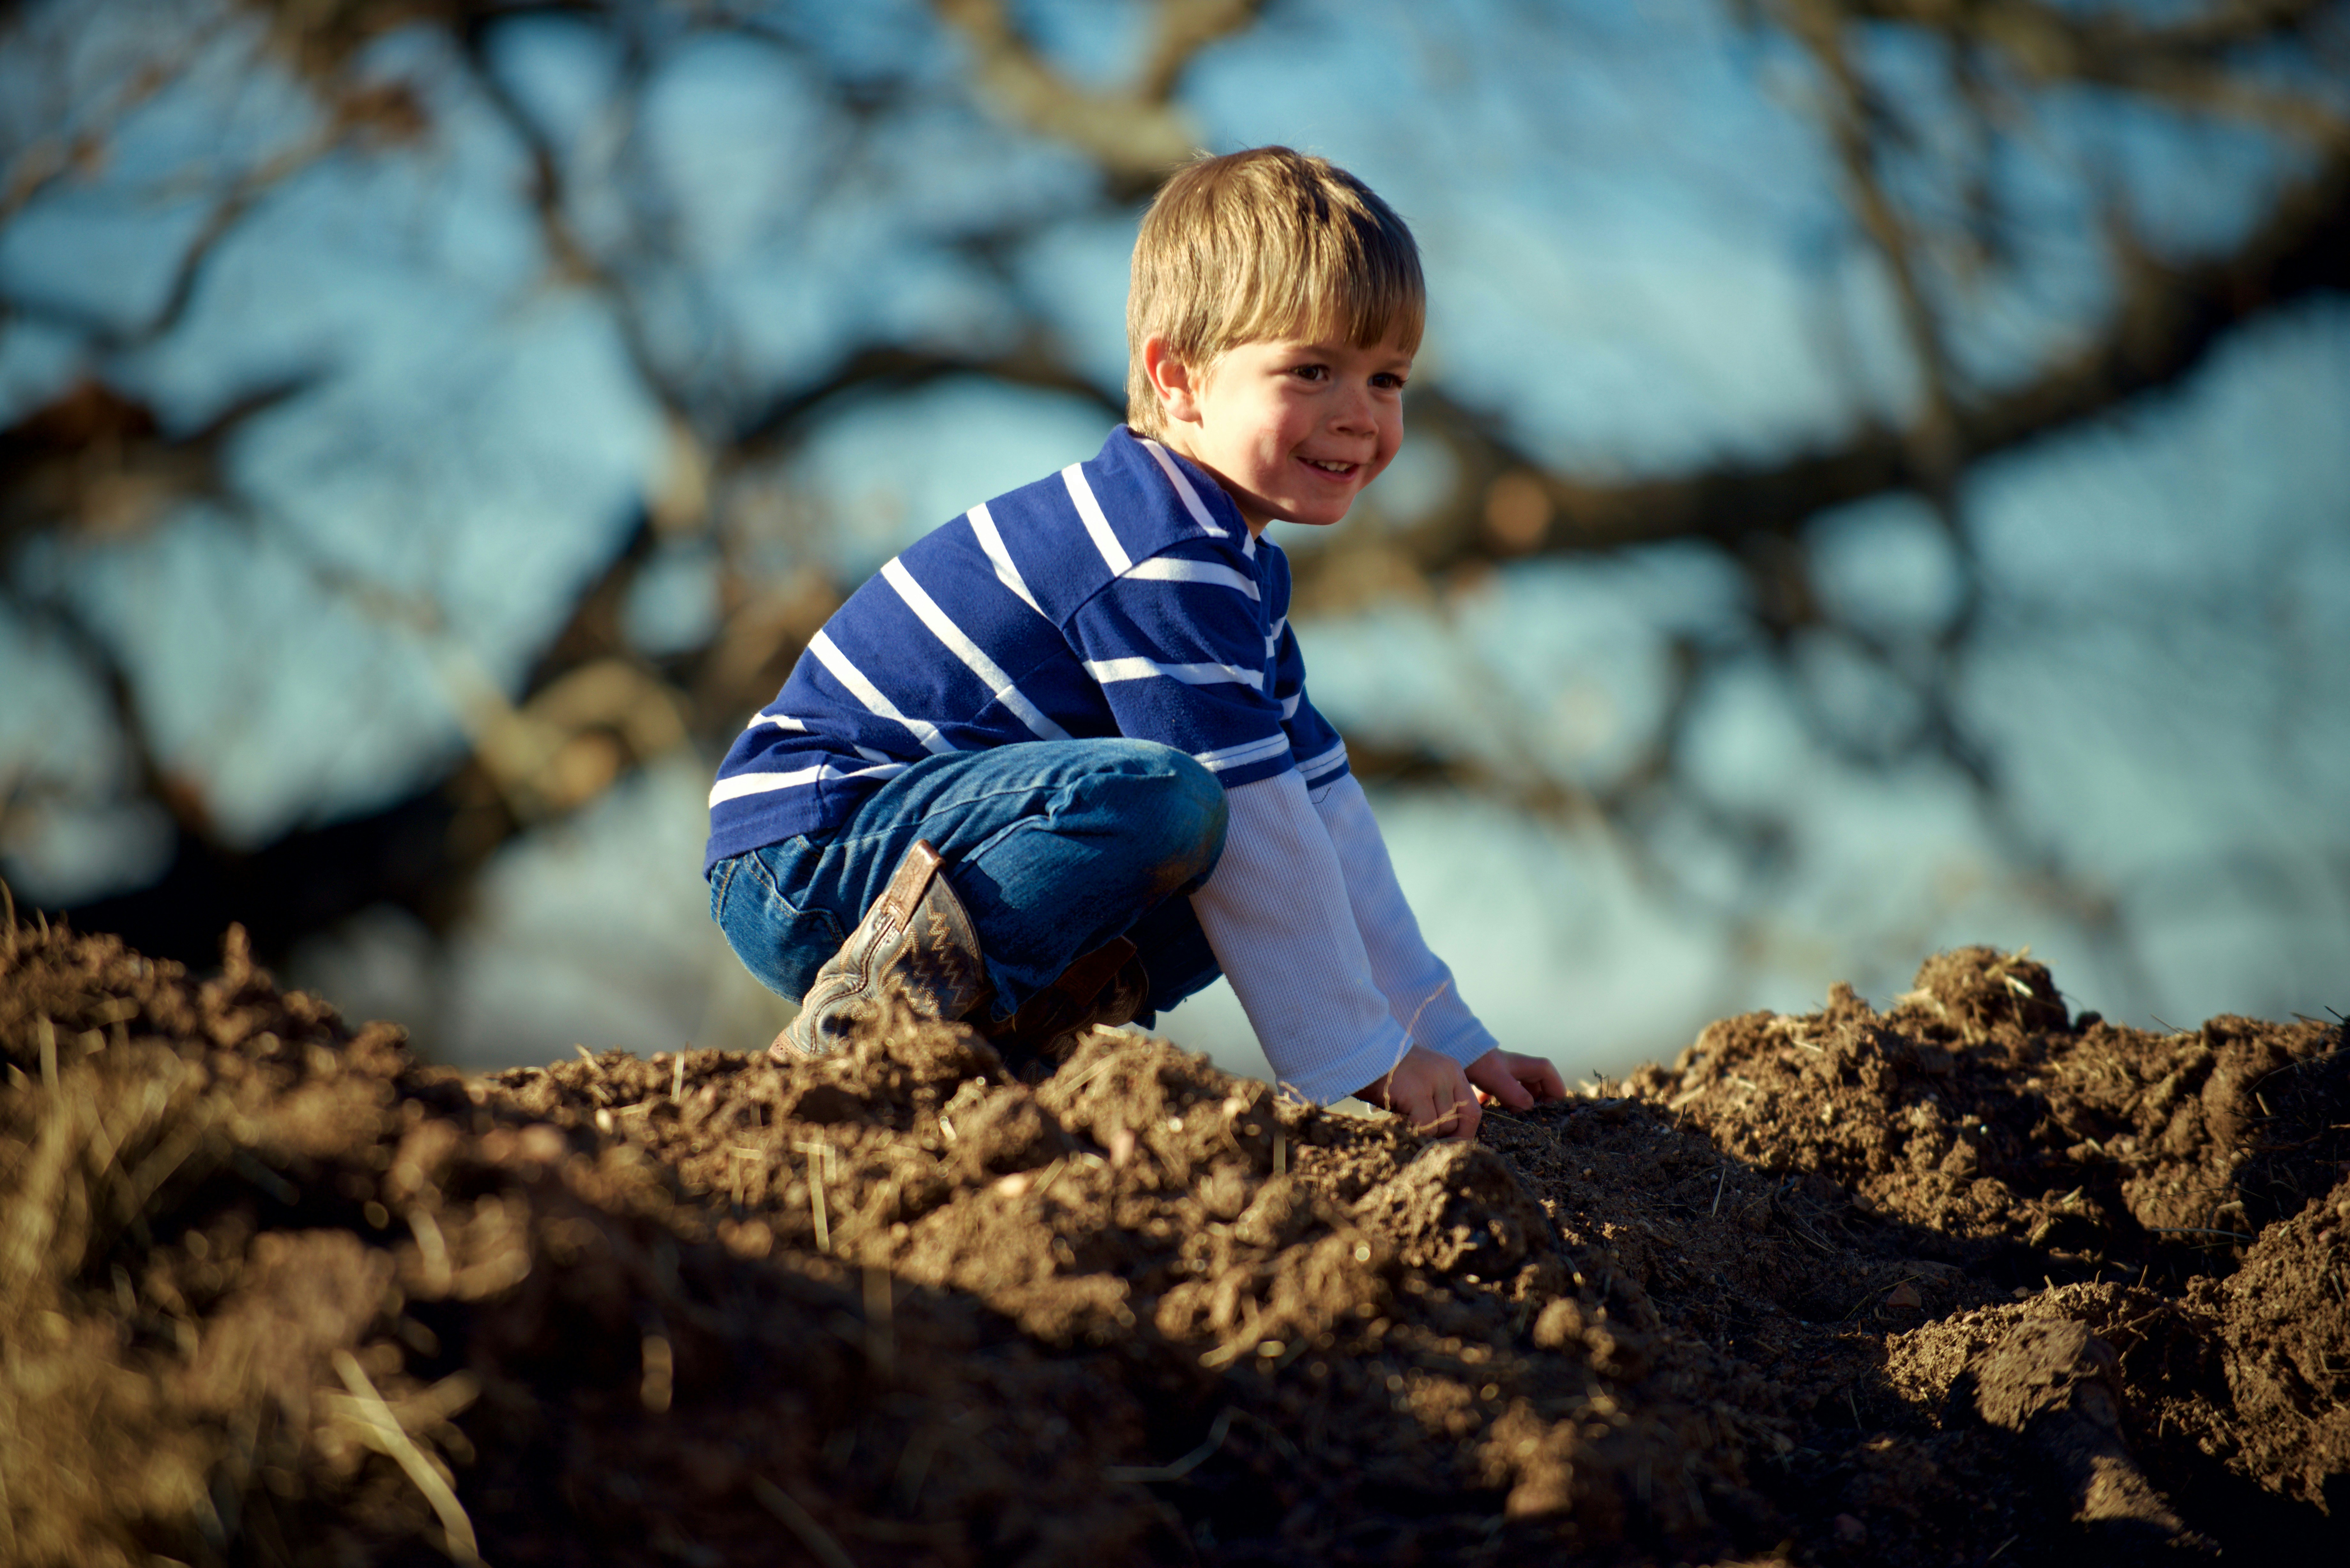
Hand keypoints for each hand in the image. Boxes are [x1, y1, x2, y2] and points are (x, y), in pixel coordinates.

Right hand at [1354, 1045, 1482, 1140]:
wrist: (1360, 1052)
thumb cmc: (1385, 1073)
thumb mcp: (1420, 1082)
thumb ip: (1437, 1101)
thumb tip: (1446, 1138)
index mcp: (1452, 1071)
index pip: (1472, 1111)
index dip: (1463, 1134)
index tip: (1448, 1145)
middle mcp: (1448, 1074)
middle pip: (1462, 1120)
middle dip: (1446, 1137)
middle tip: (1425, 1140)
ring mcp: (1434, 1081)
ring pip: (1444, 1126)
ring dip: (1427, 1133)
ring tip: (1407, 1121)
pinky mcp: (1417, 1091)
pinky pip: (1426, 1126)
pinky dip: (1416, 1132)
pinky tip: (1401, 1122)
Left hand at [1464, 1048, 1566, 1111]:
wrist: (1451, 1050)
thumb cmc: (1476, 1062)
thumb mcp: (1496, 1078)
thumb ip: (1514, 1093)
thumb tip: (1529, 1107)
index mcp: (1523, 1066)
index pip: (1548, 1074)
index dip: (1554, 1089)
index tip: (1550, 1108)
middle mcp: (1516, 1070)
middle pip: (1537, 1085)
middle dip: (1537, 1102)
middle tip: (1530, 1118)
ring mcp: (1503, 1076)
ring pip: (1520, 1092)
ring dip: (1519, 1106)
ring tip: (1513, 1117)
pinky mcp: (1491, 1082)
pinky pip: (1503, 1095)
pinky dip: (1502, 1105)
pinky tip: (1492, 1112)